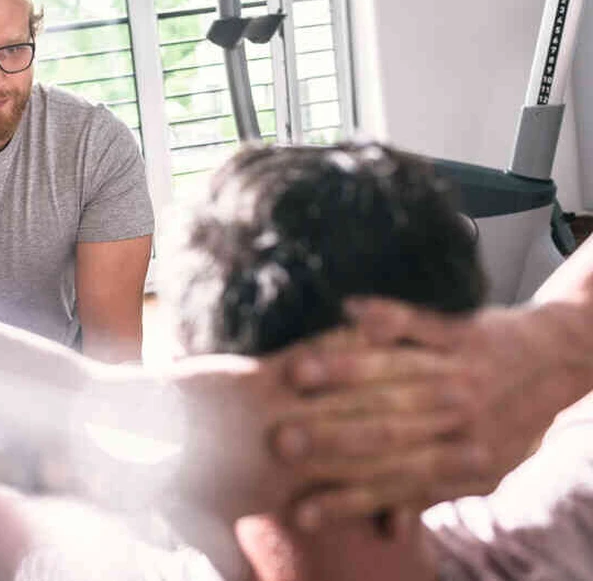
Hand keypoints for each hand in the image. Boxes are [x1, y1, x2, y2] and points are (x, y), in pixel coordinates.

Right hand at [275, 297, 588, 527]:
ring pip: (395, 373)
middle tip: (280, 442)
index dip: (344, 500)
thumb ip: (429, 492)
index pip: (392, 485)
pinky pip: (418, 321)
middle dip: (331, 438)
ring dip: (343, 372)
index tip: (296, 510)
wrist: (556, 363)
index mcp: (465, 461)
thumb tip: (387, 529)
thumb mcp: (480, 468)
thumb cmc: (510, 421)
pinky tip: (346, 308)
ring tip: (297, 376)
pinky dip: (383, 313)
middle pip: (386, 431)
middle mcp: (463, 420)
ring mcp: (463, 372)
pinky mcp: (464, 332)